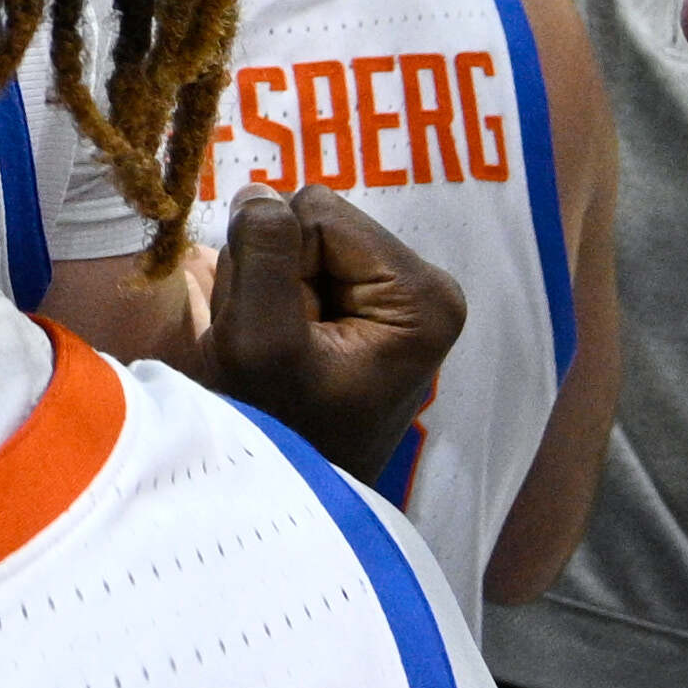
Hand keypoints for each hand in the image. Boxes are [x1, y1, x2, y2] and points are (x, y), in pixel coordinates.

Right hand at [195, 184, 472, 487]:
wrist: (294, 497)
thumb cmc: (283, 430)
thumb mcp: (260, 342)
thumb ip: (263, 255)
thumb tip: (261, 189)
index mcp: (422, 292)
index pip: (317, 211)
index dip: (279, 262)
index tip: (284, 328)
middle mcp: (427, 286)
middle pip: (314, 223)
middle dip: (276, 275)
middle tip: (276, 343)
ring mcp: (404, 298)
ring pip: (301, 244)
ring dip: (270, 291)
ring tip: (280, 353)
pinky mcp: (377, 309)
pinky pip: (304, 268)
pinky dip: (277, 302)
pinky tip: (285, 348)